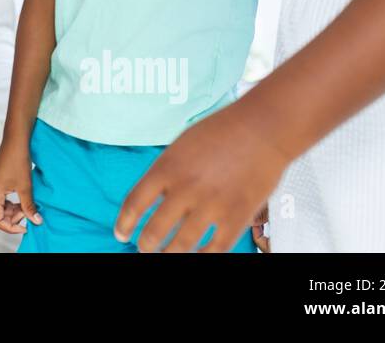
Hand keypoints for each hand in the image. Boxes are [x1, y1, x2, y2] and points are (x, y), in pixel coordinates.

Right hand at [0, 137, 41, 233]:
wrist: (15, 141)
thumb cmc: (18, 161)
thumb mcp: (25, 187)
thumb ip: (29, 206)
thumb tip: (36, 222)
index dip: (10, 228)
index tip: (26, 226)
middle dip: (12, 219)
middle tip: (28, 213)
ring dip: (13, 211)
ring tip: (27, 206)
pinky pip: (1, 201)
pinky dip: (11, 204)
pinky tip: (23, 200)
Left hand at [114, 101, 288, 252]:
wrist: (262, 128)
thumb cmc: (221, 131)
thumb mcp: (181, 146)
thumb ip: (166, 172)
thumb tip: (153, 197)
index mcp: (167, 168)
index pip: (135, 203)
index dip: (124, 223)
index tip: (121, 234)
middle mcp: (185, 189)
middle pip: (155, 230)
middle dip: (146, 246)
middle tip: (144, 250)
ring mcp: (212, 205)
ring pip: (182, 246)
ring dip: (169, 255)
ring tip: (165, 256)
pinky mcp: (237, 217)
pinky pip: (215, 249)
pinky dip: (202, 257)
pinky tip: (197, 256)